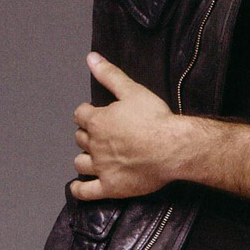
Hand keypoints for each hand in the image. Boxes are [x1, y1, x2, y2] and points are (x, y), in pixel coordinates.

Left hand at [71, 52, 184, 200]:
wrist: (172, 148)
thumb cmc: (155, 119)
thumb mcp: (132, 90)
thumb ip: (109, 75)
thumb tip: (91, 58)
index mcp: (97, 121)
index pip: (80, 115)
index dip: (87, 113)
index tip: (94, 114)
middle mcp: (95, 145)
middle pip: (80, 138)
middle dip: (87, 135)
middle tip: (102, 135)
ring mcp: (101, 168)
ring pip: (80, 163)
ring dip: (84, 159)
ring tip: (92, 157)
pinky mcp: (111, 187)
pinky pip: (87, 192)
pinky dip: (80, 190)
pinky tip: (77, 188)